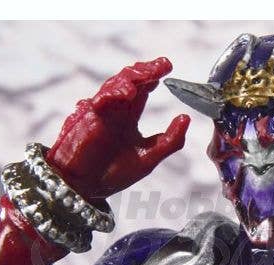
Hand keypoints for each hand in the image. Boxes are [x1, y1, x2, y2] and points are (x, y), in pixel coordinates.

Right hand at [46, 57, 189, 201]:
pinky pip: (99, 100)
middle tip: (162, 65)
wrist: (87, 189)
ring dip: (131, 78)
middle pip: (130, 80)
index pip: (144, 90)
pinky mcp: (88, 119)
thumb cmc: (113, 174)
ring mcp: (101, 112)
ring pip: (114, 85)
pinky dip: (112, 94)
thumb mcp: (149, 158)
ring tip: (147, 76)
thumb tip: (186, 118)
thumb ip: (169, 140)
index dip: (154, 75)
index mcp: (129, 117)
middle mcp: (116, 111)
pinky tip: (127, 93)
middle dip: (146, 70)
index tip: (168, 67)